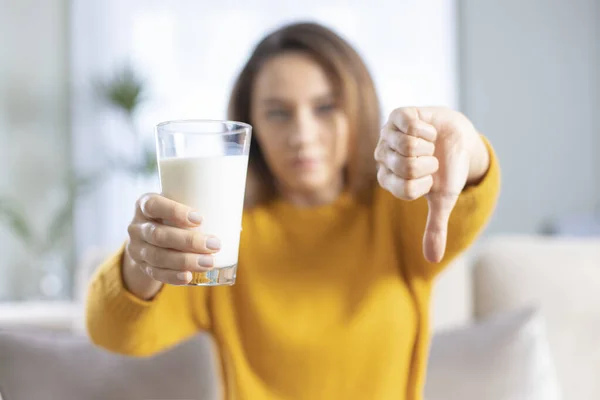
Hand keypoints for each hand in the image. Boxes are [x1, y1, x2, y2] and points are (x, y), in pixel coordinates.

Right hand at [123, 193, 220, 298]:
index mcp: (145, 205)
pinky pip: (156, 273)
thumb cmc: (173, 218)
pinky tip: (189, 277)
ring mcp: (137, 248)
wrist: (147, 240)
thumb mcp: (179, 208)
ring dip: (185, 260)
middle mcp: (137, 226)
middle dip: (188, 241)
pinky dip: (173, 276)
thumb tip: (236, 226)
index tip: (200, 219)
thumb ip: (200, 210)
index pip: (154, 205)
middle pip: (158, 234)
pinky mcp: (142, 267)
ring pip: (158, 256)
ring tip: (209, 262)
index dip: (175, 211)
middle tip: (214, 245)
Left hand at [374, 107, 489, 262]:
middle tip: (431, 160)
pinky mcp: (398, 116)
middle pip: (405, 166)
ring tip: (429, 145)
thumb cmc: (447, 170)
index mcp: (388, 180)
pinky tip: (428, 130)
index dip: (424, 183)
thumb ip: (434, 228)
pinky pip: (410, 125)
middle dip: (428, 164)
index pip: (403, 189)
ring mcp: (388, 135)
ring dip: (427, 146)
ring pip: (407, 145)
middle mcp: (383, 158)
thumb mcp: (442, 200)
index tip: (429, 179)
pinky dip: (427, 129)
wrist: (458, 140)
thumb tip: (433, 260)